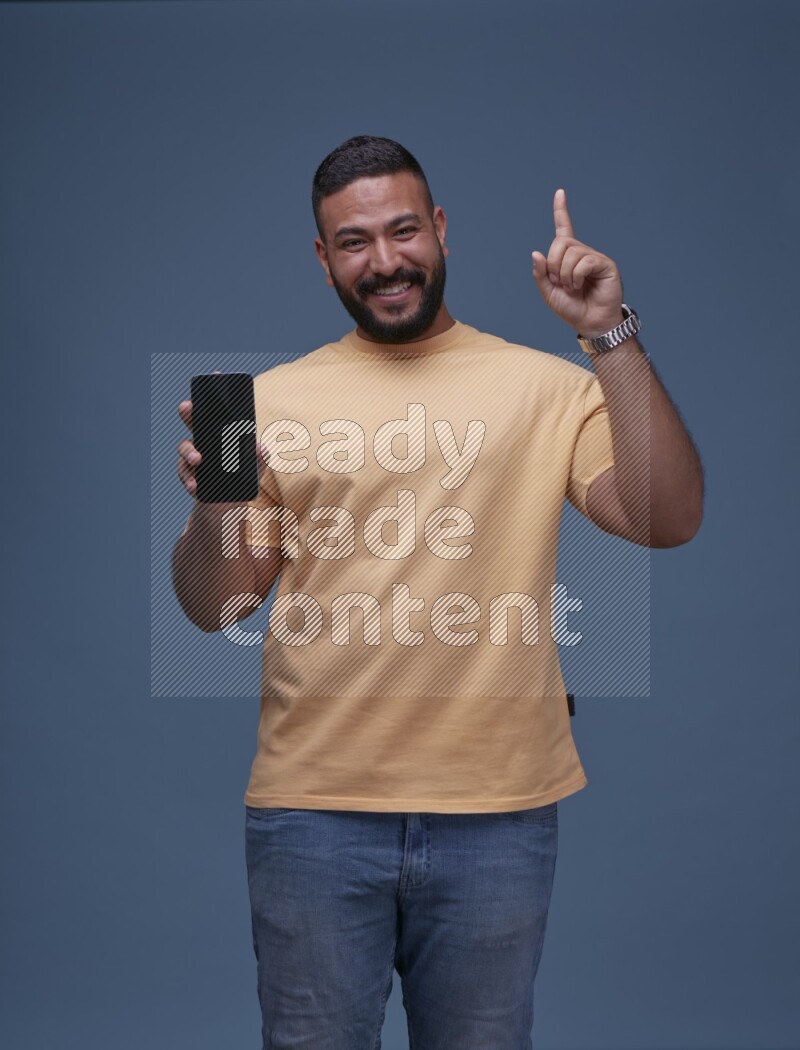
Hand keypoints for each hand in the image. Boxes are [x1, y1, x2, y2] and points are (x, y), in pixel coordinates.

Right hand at [176, 380, 265, 502]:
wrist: (231, 506)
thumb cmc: (242, 478)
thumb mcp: (255, 467)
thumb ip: (260, 457)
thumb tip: (262, 448)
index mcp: (219, 435)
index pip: (214, 413)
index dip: (212, 396)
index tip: (213, 377)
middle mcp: (203, 442)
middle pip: (192, 423)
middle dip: (188, 413)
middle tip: (188, 408)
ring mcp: (194, 459)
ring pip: (185, 448)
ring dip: (189, 452)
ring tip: (198, 460)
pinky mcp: (191, 477)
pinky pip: (185, 474)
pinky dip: (190, 480)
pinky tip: (195, 486)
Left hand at [531, 188, 623, 337]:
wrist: (590, 323)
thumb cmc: (572, 309)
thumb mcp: (548, 293)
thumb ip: (540, 274)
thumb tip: (536, 252)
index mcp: (567, 257)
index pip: (564, 229)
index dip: (561, 211)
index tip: (560, 193)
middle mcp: (581, 253)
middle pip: (560, 242)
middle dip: (553, 264)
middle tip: (559, 282)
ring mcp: (594, 257)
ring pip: (571, 252)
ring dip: (565, 274)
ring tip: (572, 288)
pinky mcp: (605, 264)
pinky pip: (584, 261)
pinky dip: (576, 276)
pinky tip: (580, 286)